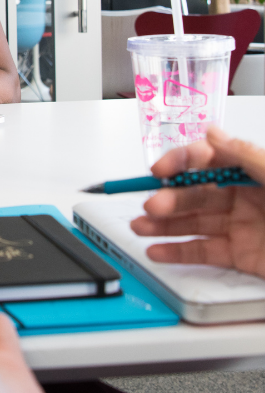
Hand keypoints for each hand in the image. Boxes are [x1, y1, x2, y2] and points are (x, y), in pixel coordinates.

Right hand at [130, 126, 264, 277]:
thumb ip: (248, 156)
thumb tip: (213, 134)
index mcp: (256, 172)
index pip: (210, 160)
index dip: (182, 162)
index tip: (160, 170)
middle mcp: (247, 197)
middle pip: (197, 194)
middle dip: (169, 199)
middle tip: (151, 207)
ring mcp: (244, 228)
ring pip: (194, 223)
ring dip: (164, 225)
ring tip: (140, 227)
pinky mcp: (243, 258)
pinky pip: (204, 253)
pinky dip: (178, 253)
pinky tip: (158, 251)